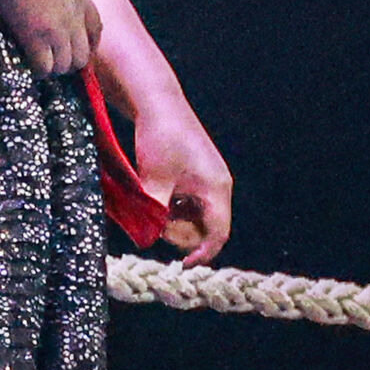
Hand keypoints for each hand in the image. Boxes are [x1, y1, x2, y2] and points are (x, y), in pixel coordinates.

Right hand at [0, 0, 100, 77]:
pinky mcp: (36, 38)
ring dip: (54, 68)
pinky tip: (30, 67)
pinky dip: (39, 70)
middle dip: (71, 63)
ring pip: (66, 64)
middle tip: (56, 63)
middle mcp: (73, 17)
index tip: (84, 50)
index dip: (91, 44)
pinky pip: (44, 67)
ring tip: (41, 66)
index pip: (96, 27)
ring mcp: (57, 30)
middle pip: (83, 54)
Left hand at [116, 98, 235, 263]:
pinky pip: (192, 202)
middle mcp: (218, 186)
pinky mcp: (199, 173)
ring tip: (155, 206)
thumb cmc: (160, 139)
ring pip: (198, 216)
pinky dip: (176, 206)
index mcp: (216, 189)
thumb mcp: (154, 180)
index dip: (202, 253)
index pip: (218, 234)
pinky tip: (159, 194)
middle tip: (157, 224)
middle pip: (207, 227)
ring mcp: (210, 179)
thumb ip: (155, 213)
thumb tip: (150, 239)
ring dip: (177, 219)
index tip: (183, 265)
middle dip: (182, 233)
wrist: (159, 104)